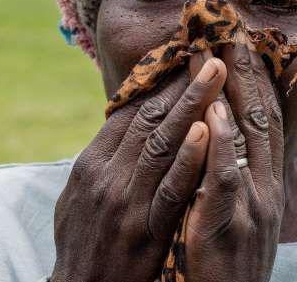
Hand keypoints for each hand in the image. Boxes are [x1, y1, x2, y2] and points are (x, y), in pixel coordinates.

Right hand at [51, 53, 225, 281]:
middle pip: (149, 117)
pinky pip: (172, 189)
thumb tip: (122, 124)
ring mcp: (126, 202)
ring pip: (163, 142)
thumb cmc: (83, 245)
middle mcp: (106, 176)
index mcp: (91, 164)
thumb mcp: (78, 197)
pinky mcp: (145, 230)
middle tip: (210, 51)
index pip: (129, 112)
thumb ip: (102, 160)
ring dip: (193, 104)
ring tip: (218, 72)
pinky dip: (189, 158)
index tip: (186, 57)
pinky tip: (207, 132)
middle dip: (182, 81)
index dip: (160, 82)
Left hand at [181, 39, 284, 281]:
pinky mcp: (231, 228)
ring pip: (247, 141)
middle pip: (260, 117)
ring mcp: (253, 208)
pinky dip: (220, 147)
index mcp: (264, 185)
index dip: (254, 78)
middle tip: (232, 25)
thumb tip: (213, 137)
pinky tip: (211, 116)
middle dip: (248, 71)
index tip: (240, 39)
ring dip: (234, 93)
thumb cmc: (221, 266)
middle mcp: (266, 190)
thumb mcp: (233, 216)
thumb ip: (226, 177)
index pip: (263, 119)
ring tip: (220, 51)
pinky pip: (227, 181)